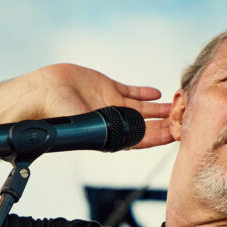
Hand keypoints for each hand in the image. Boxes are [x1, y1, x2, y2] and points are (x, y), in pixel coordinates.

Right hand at [34, 64, 174, 149]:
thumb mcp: (85, 126)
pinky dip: (144, 93)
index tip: (178, 134)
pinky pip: (130, 91)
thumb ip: (106, 131)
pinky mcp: (105, 86)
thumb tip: (129, 136)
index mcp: (108, 134)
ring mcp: (110, 103)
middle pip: (145, 124)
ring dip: (159, 108)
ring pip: (141, 108)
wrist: (40, 93)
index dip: (159, 137)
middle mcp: (112, 120)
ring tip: (178, 106)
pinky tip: (157, 93)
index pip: (140, 139)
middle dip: (165, 123)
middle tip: (186, 119)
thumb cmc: (57, 115)